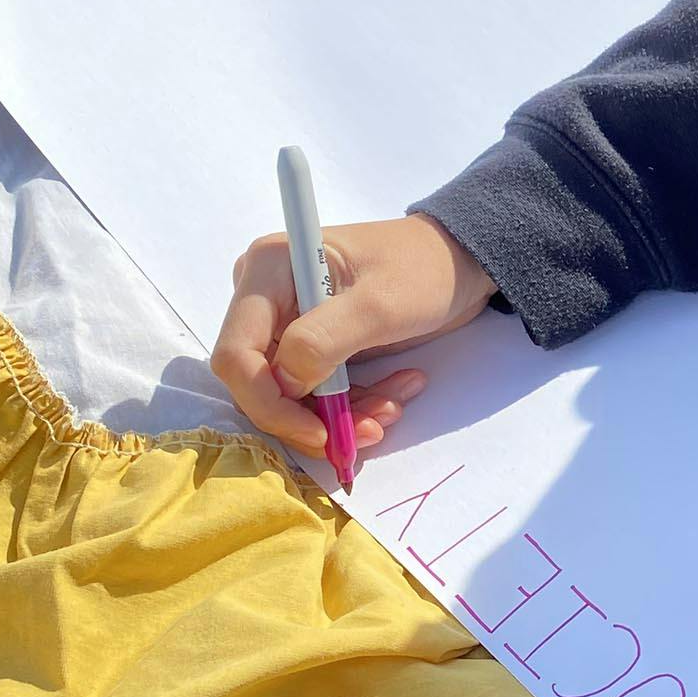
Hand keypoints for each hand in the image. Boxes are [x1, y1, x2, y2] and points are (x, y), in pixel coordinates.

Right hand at [210, 212, 495, 459]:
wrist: (460, 264)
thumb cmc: (423, 269)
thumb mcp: (379, 304)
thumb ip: (323, 340)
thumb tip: (283, 383)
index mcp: (266, 270)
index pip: (237, 354)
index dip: (269, 402)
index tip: (319, 432)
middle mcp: (266, 298)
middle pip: (261, 383)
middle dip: (314, 416)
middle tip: (371, 429)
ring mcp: (288, 324)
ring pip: (294, 396)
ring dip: (344, 414)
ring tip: (395, 407)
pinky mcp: (313, 347)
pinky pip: (319, 393)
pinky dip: (356, 404)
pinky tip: (400, 389)